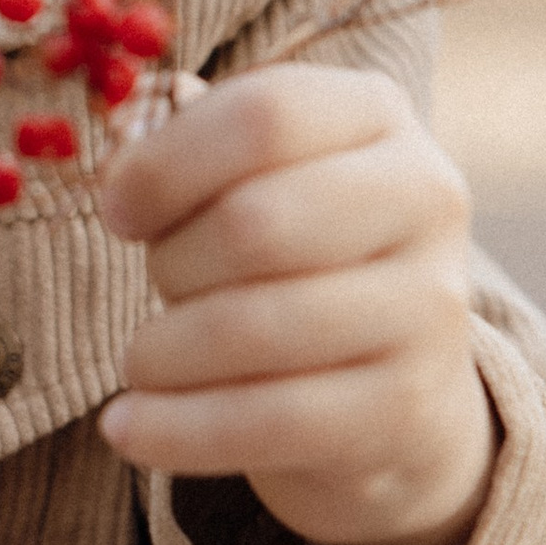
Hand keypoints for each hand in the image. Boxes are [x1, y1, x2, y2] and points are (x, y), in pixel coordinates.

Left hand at [96, 66, 495, 544]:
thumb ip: (182, 162)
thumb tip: (119, 177)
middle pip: (253, 223)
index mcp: (377, 115)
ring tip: (142, 361)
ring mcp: (429, 307)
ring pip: (253, 328)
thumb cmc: (294, 262)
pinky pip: (269, 421)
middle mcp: (425, 198)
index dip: (165, 165)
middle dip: (172, 263)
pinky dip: (176, 429)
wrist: (397, 392)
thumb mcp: (253, 185)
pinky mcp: (407, 407)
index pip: (262, 117)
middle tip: (158, 286)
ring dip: (162, 351)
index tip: (116, 211)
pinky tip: (127, 428)